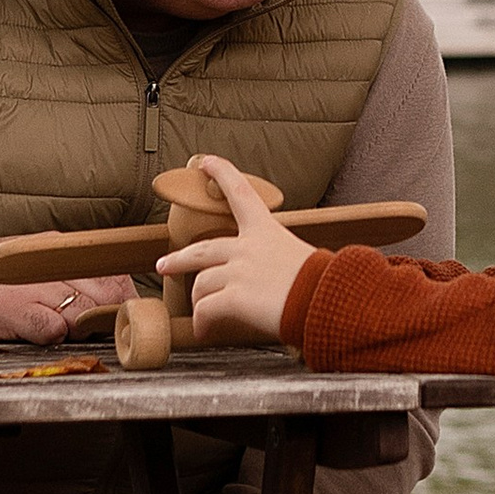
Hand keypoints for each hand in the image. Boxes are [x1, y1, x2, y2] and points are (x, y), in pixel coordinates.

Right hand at [0, 239, 132, 348]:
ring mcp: (35, 287)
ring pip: (84, 312)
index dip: (125, 297)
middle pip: (106, 294)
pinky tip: (43, 333)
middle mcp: (52, 263)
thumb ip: (71, 273)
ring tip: (69, 330)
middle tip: (105, 329)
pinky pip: (53, 329)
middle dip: (111, 315)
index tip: (128, 312)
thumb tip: (111, 294)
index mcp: (59, 248)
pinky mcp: (16, 311)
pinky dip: (55, 335)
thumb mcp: (36, 261)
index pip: (112, 272)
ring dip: (83, 327)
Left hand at [159, 154, 318, 346]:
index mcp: (266, 231)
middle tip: (165, 264)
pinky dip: (201, 323)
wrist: (328, 302)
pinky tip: (204, 331)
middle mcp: (247, 247)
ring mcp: (238, 271)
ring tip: (201, 317)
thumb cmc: (324, 285)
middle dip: (179, 259)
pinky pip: (205, 310)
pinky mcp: (234, 297)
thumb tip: (274, 279)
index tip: (207, 162)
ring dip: (197, 302)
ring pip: (200, 283)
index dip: (222, 174)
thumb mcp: (301, 259)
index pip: (240, 193)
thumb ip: (277, 262)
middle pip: (201, 249)